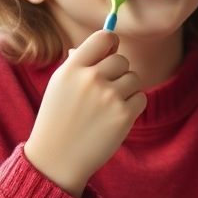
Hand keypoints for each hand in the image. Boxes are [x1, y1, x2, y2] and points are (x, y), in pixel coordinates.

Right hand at [24, 30, 145, 196]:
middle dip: (118, 73)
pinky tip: (114, 118)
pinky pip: (141, 98)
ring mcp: (109, 97)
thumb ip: (80, 63)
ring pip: (134, 78)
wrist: (56, 159)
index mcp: (72, 69)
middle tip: (104, 92)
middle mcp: (90, 79)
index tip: (110, 54)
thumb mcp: (59, 85)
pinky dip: (132, 107)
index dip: (111, 44)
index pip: (104, 38)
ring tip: (106, 107)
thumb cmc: (58, 120)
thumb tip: (106, 42)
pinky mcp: (124, 115)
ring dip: (126, 90)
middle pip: (122, 60)